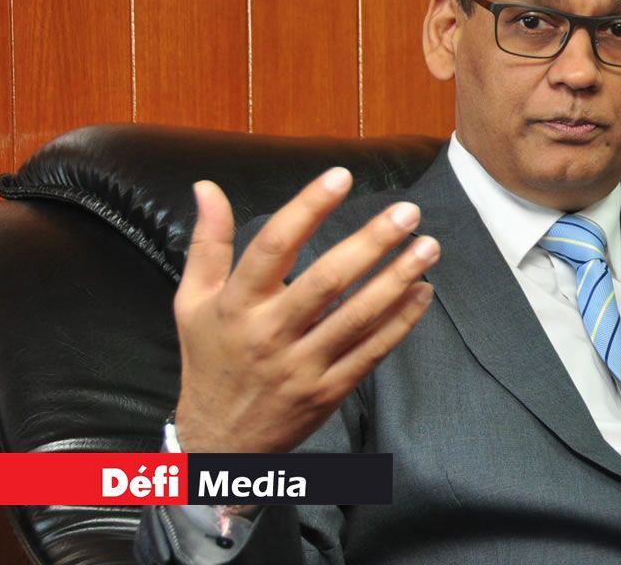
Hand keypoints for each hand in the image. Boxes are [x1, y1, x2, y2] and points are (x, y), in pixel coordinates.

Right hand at [172, 167, 438, 452]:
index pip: (274, 246)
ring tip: (428, 246)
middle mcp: (269, 334)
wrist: (218, 443)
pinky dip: (400, 321)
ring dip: (397, 279)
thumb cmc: (209, 360)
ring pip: (357, 317)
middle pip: (327, 280)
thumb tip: (208, 187)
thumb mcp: (193, 302)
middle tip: (408, 212)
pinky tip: (422, 292)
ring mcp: (302, 366)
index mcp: (236, 305)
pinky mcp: (328, 391)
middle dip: (372, 243)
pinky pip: (371, 352)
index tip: (342, 176)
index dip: (309, 207)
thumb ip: (207, 244)